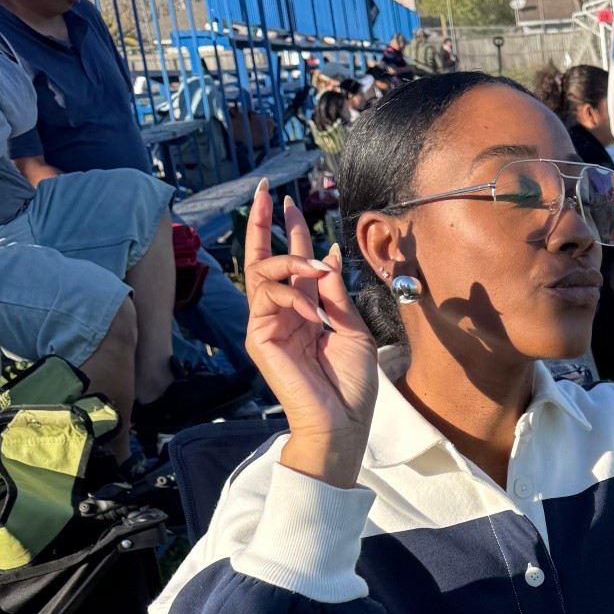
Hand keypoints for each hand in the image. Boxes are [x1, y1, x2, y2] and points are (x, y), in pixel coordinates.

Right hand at [244, 182, 378, 486]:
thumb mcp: (353, 329)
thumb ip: (336, 293)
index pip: (292, 263)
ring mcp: (268, 324)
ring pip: (264, 272)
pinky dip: (294, 298)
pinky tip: (315, 315)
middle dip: (263, 222)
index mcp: (307, 309)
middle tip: (267, 192)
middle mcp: (283, 313)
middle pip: (263, 257)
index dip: (288, 229)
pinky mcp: (261, 337)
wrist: (343, 422)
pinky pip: (269, 300)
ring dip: (291, 260)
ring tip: (316, 267)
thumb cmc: (351, 384)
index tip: (287, 200)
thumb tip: (328, 254)